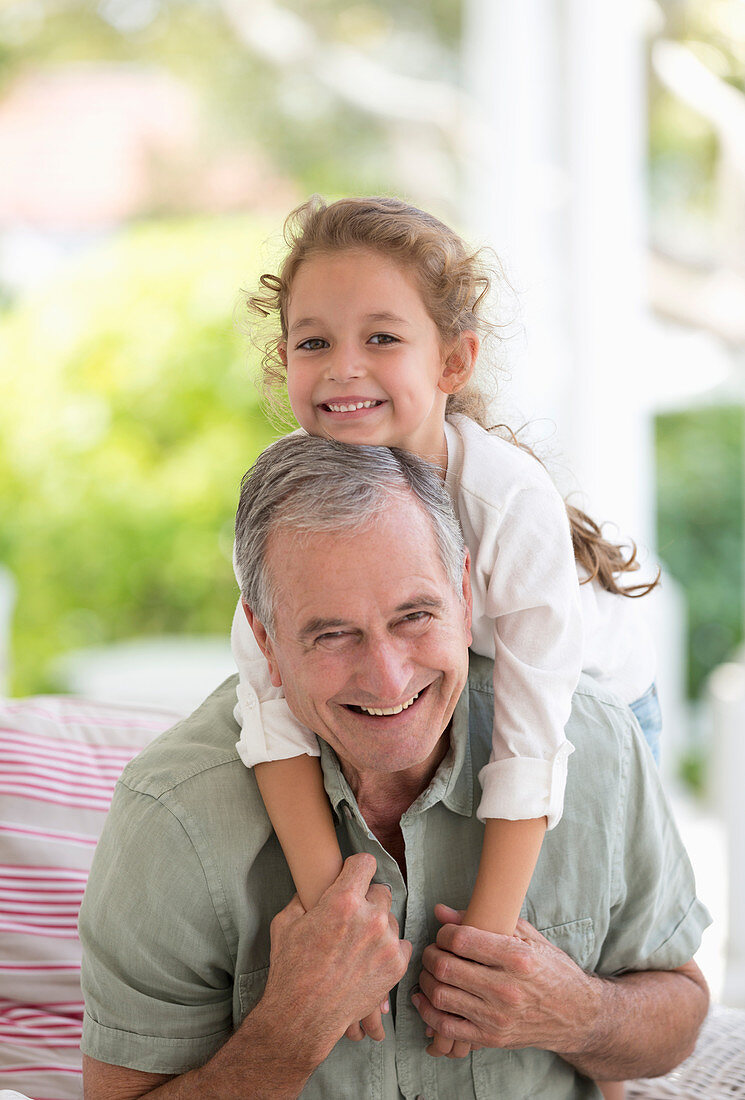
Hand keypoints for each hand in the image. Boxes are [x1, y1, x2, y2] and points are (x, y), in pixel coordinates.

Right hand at [257, 854, 410, 1061]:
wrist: (303, 1017)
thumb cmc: (291, 970)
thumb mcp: (285, 923)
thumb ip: (305, 897)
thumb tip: (315, 886)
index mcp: (342, 901)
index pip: (365, 862)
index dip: (356, 868)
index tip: (353, 876)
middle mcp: (370, 918)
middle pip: (381, 891)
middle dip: (367, 900)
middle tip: (352, 917)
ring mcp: (387, 943)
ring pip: (390, 918)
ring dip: (378, 926)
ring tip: (357, 945)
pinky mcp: (396, 966)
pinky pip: (401, 943)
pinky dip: (388, 948)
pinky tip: (369, 958)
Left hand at [413, 904, 597, 1053]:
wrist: (576, 1015)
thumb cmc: (551, 969)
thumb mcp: (527, 937)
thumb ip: (485, 920)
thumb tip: (441, 911)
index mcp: (517, 959)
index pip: (462, 941)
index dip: (444, 933)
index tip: (445, 933)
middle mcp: (506, 990)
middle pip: (445, 968)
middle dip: (430, 955)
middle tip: (433, 950)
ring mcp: (497, 1018)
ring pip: (440, 996)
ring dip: (426, 980)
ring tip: (430, 971)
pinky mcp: (491, 1038)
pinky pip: (446, 1027)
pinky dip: (428, 1012)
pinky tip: (425, 999)